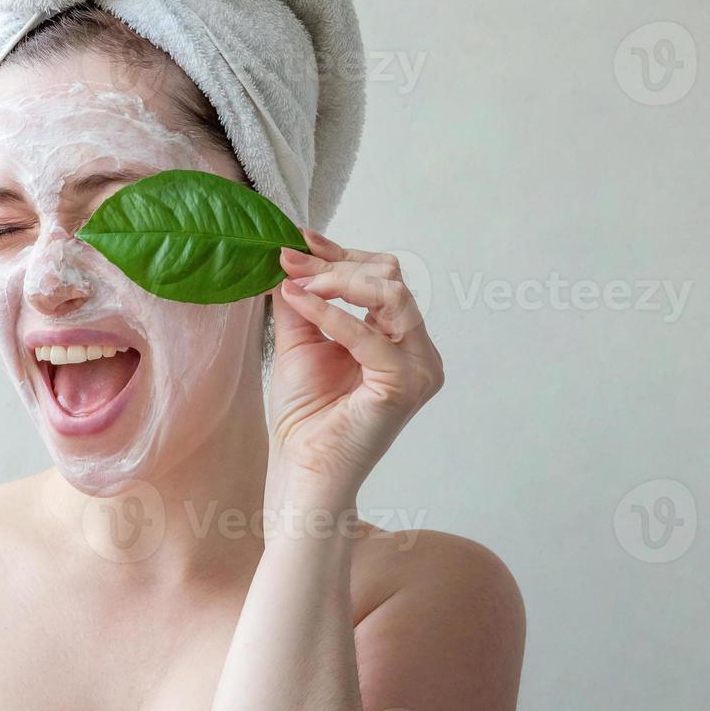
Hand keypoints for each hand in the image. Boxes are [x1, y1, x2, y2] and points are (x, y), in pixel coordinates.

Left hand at [266, 228, 444, 508]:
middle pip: (390, 278)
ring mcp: (419, 367)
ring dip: (338, 282)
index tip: (300, 241)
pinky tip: (301, 301)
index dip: (341, 255)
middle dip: (337, 265)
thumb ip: (303, 299)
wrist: (303, 469)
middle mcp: (418, 351)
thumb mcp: (300, 341)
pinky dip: (333, 314)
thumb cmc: (305, 415)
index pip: (382, 277)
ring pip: (391, 294)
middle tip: (291, 263)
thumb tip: (291, 254)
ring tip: (298, 286)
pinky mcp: (406, 384)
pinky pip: (371, 335)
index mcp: (398, 339)